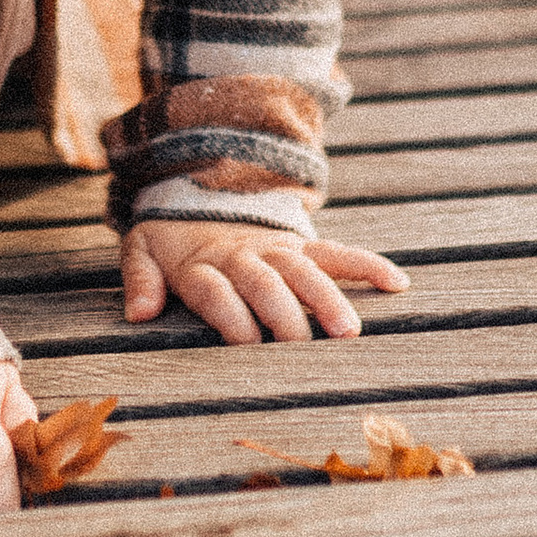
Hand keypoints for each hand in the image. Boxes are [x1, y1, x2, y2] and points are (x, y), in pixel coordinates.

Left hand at [121, 216, 407, 343]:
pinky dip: (367, 264)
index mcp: (201, 263)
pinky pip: (338, 252)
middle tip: (306, 348)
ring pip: (305, 271)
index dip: (230, 315)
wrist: (199, 187)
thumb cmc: (171, 238)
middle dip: (286, 314)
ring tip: (351, 331)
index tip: (247, 342)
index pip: (216, 290)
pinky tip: (397, 284)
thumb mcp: (141, 248)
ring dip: (328, 298)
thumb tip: (139, 313)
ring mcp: (276, 248)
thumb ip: (139, 278)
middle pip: (266, 283)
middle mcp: (243, 256)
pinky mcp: (302, 244)